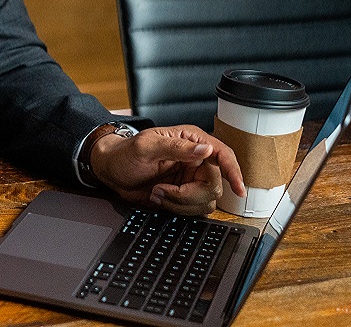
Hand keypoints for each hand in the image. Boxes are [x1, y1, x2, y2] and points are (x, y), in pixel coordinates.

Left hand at [91, 125, 246, 215]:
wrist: (111, 171)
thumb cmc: (125, 153)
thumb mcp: (146, 146)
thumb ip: (175, 147)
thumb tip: (205, 149)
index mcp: (191, 141)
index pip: (222, 154)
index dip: (234, 171)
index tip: (239, 189)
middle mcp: (196, 160)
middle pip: (215, 185)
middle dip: (189, 194)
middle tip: (163, 190)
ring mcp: (192, 179)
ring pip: (207, 200)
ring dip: (181, 203)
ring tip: (158, 193)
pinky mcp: (185, 194)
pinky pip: (195, 209)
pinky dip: (178, 209)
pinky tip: (160, 198)